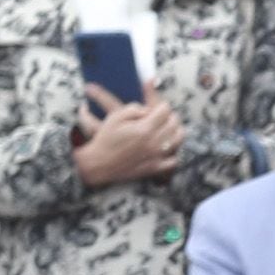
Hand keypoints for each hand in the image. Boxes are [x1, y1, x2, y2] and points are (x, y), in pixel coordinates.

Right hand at [69, 86, 184, 187]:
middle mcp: (153, 142)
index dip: (162, 107)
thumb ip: (135, 108)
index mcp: (144, 128)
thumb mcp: (114, 117)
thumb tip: (149, 110)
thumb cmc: (104, 140)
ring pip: (178, 139)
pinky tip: (165, 149)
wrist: (96, 166)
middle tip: (163, 118)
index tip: (158, 108)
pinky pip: (174, 160)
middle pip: (174, 123)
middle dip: (170, 117)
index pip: (165, 110)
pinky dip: (173, 153)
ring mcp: (155, 156)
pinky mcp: (154, 168)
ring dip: (176, 131)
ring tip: (168, 130)